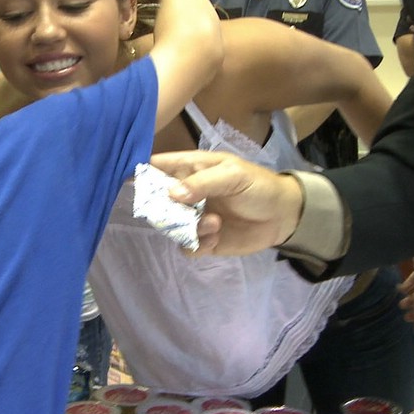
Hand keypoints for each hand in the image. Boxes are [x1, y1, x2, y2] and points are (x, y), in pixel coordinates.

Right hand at [150, 150, 302, 256]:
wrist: (284, 216)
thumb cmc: (258, 186)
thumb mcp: (233, 176)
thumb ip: (202, 183)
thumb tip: (171, 194)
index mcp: (190, 169)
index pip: (157, 166)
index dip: (140, 172)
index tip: (129, 182)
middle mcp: (186, 193)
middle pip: (156, 202)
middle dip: (165, 210)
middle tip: (182, 212)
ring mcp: (193, 217)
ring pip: (170, 227)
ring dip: (188, 227)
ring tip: (214, 224)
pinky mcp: (203, 240)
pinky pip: (186, 246)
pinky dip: (198, 244)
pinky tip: (216, 237)